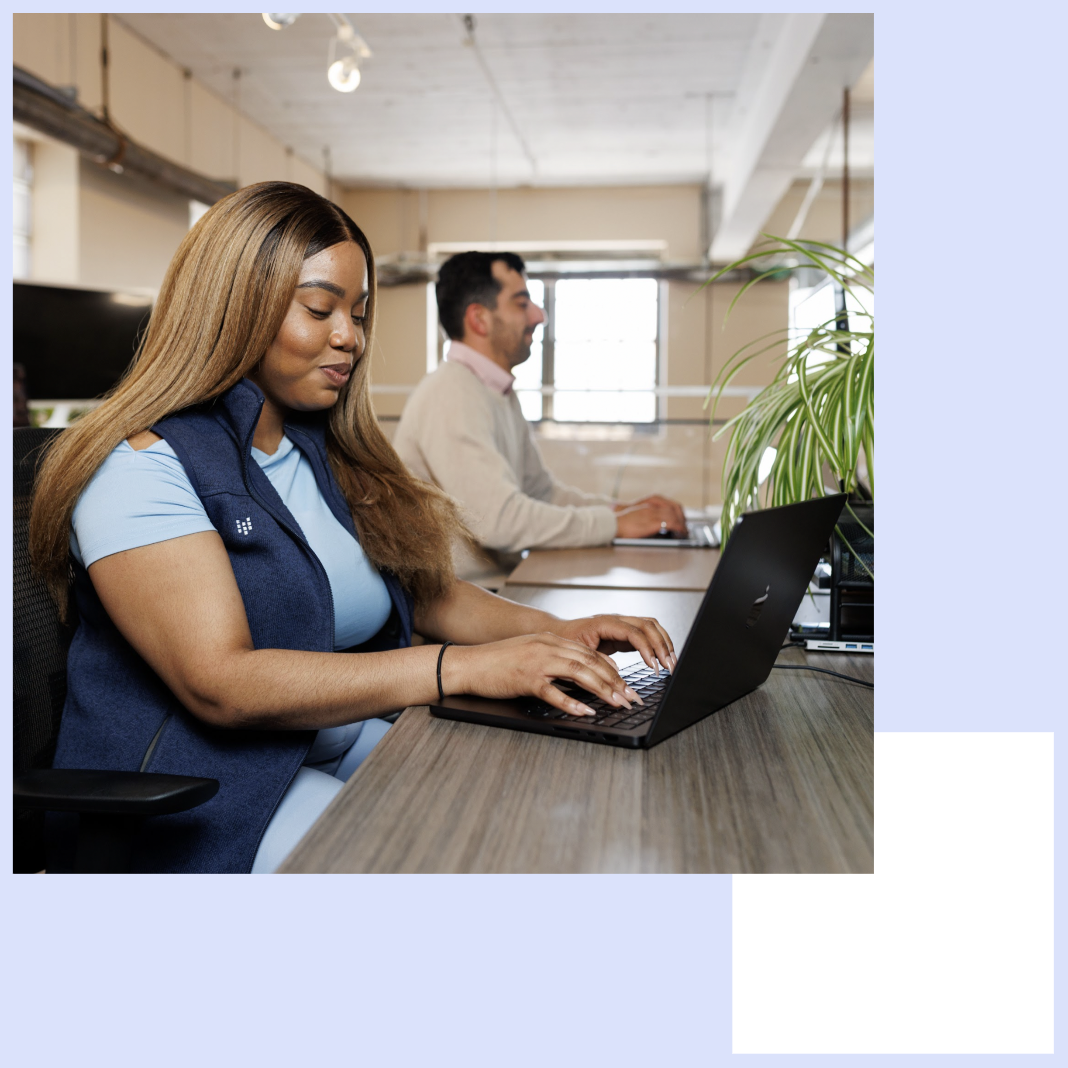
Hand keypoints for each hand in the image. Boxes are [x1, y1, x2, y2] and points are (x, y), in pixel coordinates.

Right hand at [441, 632, 643, 717]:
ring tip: (617, 703)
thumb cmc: (497, 662)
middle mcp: (547, 647)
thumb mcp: (530, 653)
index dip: (612, 669)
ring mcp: (537, 661)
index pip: (590, 653)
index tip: (625, 685)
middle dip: (615, 681)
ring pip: (579, 672)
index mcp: (550, 640)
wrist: (469, 664)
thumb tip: (579, 678)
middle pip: (590, 661)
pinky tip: (584, 711)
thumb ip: (554, 660)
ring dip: (602, 689)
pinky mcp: (525, 678)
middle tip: (630, 697)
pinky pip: (553, 691)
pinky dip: (571, 702)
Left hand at [550, 614, 675, 673]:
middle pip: (648, 625)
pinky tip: (661, 659)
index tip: (654, 665)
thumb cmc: (564, 642)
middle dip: (662, 645)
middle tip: (669, 666)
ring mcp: (622, 624)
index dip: (646, 648)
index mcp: (604, 622)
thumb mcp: (576, 653)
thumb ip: (596, 661)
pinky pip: (646, 634)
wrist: (557, 633)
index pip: (633, 632)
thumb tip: (615, 675)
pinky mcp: (624, 633)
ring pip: (651, 626)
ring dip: (663, 643)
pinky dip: (657, 645)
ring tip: (671, 663)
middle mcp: (616, 620)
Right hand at [614, 495, 686, 537]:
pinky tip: (680, 532)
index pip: (668, 503)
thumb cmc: (621, 523)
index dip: (677, 512)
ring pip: (675, 514)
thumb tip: (657, 526)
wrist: (612, 525)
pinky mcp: (653, 521)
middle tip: (684, 527)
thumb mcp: (635, 516)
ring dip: (682, 523)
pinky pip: (671, 522)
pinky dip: (678, 527)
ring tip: (684, 532)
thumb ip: (646, 516)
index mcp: (648, 504)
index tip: (681, 519)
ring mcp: (653, 513)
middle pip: (674, 507)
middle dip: (682, 517)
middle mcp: (652, 507)